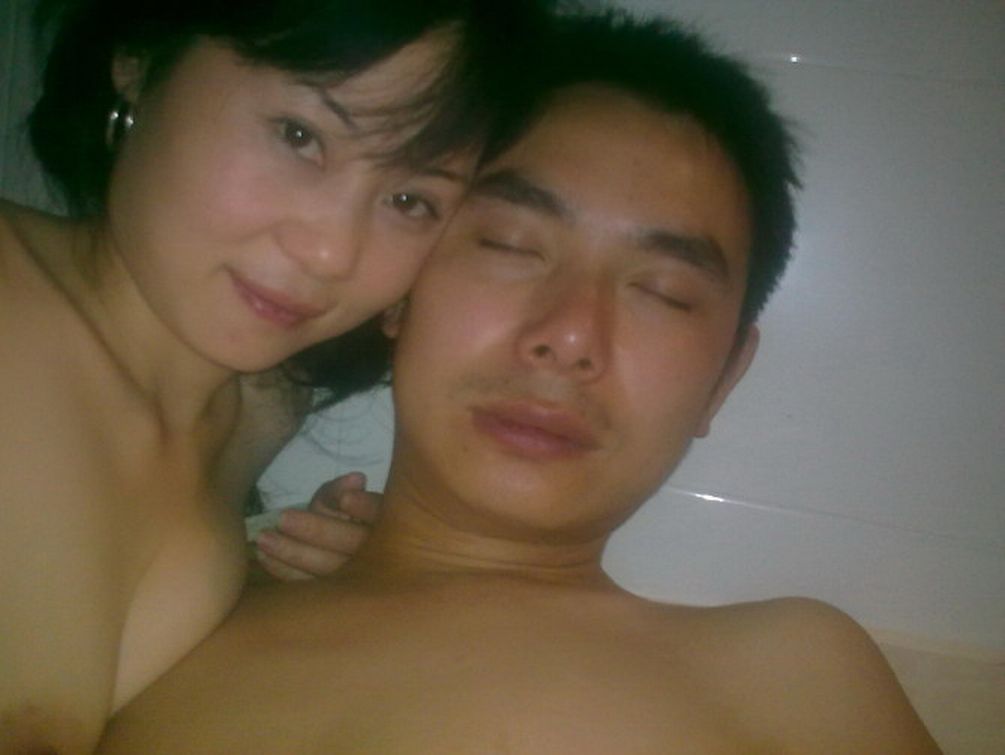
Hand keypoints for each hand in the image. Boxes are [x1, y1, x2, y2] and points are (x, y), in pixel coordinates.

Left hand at [254, 472, 380, 580]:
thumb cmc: (342, 522)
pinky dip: (286, 572)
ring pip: (329, 569)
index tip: (346, 499)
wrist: (346, 567)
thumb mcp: (344, 501)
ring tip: (264, 539)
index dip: (366, 507)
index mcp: (390, 528)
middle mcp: (381, 557)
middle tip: (282, 518)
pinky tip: (264, 558)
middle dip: (318, 531)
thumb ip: (341, 490)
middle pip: (353, 545)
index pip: (382, 515)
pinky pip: (311, 586)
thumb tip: (356, 479)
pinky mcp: (333, 598)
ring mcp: (358, 582)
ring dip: (294, 554)